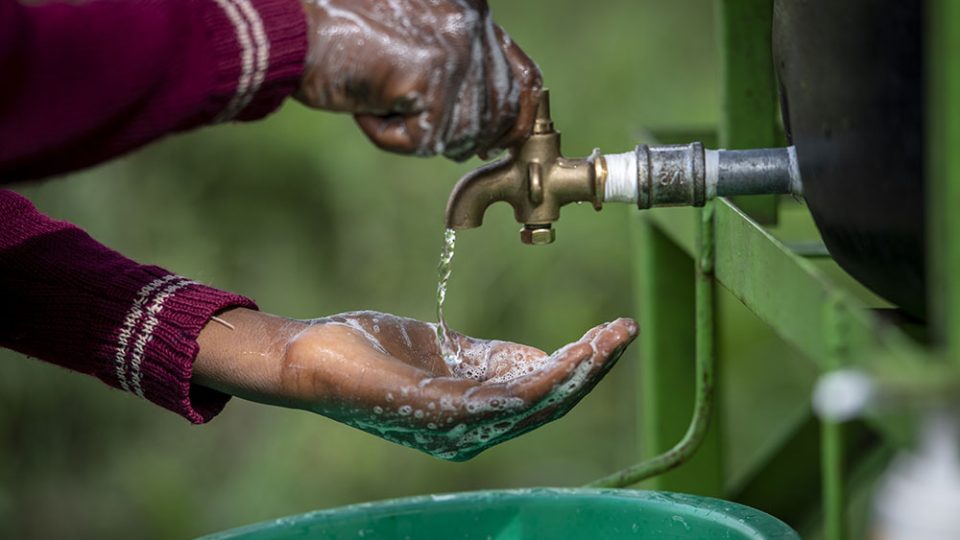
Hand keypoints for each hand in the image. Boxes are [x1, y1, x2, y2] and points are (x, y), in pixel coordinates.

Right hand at [195, 309, 636, 460]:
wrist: (307, 359)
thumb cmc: (336, 370)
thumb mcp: (385, 384)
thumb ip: (444, 400)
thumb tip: (510, 402)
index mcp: (454, 427)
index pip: (526, 404)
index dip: (564, 376)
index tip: (596, 347)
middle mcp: (470, 419)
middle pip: (546, 397)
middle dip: (588, 366)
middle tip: (623, 331)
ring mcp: (469, 395)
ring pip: (540, 381)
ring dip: (578, 357)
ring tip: (614, 330)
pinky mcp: (463, 372)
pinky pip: (517, 366)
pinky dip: (549, 354)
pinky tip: (579, 343)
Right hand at [295, 0, 541, 160]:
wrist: (290, 26)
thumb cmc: (338, 34)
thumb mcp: (412, 42)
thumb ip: (453, 67)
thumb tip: (490, 131)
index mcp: (472, 11)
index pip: (524, 78)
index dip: (517, 119)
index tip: (505, 143)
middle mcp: (472, 27)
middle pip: (497, 115)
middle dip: (464, 136)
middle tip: (421, 129)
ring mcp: (454, 53)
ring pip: (459, 134)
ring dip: (413, 131)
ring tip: (376, 96)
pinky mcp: (430, 80)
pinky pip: (421, 142)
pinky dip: (386, 135)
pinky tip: (364, 103)